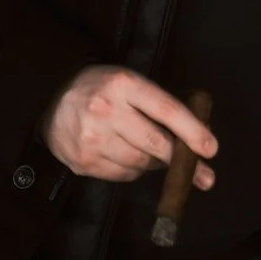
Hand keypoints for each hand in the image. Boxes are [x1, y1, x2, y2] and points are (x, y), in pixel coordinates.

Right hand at [40, 66, 216, 187]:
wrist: (49, 99)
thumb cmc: (100, 90)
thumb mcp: (128, 83)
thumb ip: (158, 106)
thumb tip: (197, 136)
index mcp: (123, 84)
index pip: (166, 109)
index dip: (192, 131)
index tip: (210, 148)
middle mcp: (106, 110)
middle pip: (155, 143)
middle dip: (182, 161)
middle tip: (204, 176)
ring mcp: (92, 138)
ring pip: (140, 164)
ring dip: (153, 163)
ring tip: (151, 153)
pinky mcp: (83, 161)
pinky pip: (123, 175)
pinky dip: (133, 171)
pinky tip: (126, 156)